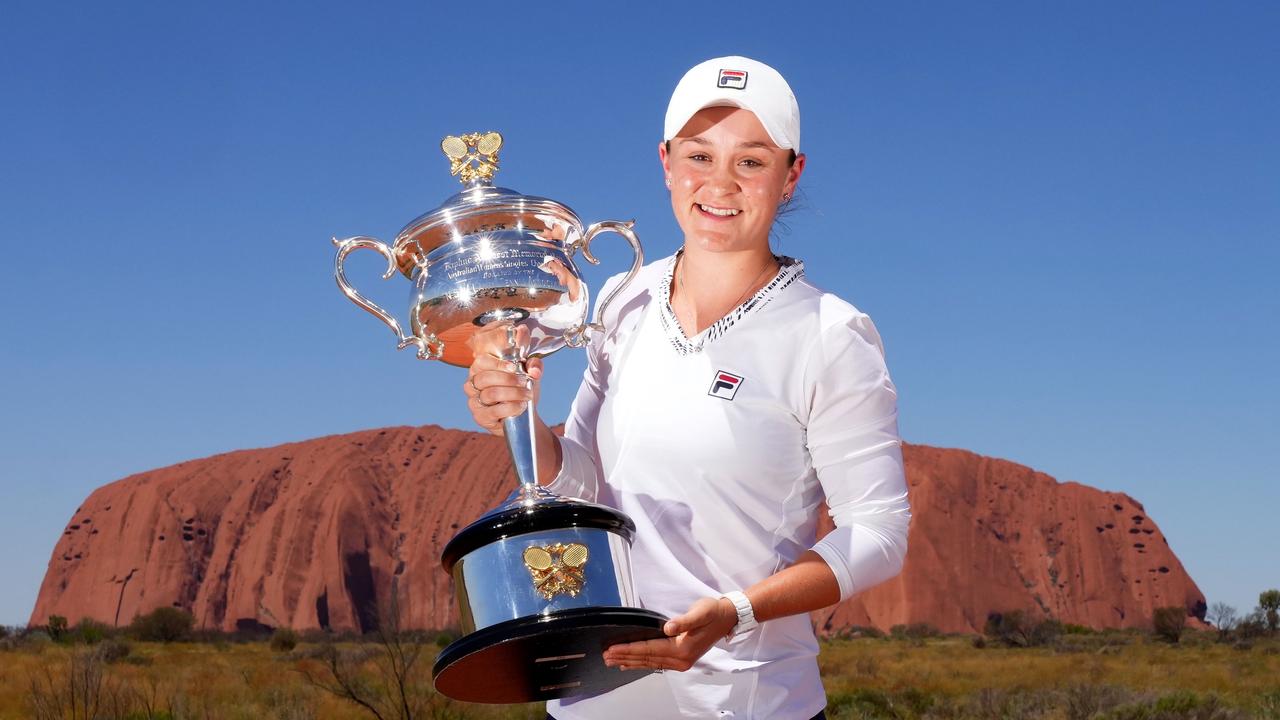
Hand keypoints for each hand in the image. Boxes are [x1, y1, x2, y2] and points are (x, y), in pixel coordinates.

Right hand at [463, 352, 542, 436]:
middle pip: (485, 378)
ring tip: (527, 395)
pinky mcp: (480, 417)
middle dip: (508, 379)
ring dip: (513, 394)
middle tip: (524, 381)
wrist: (523, 416)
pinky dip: (510, 408)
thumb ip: (534, 365)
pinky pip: (494, 411)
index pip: (481, 361)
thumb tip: (535, 371)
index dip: (497, 363)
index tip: (514, 367)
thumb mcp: (529, 374)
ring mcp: (475, 402)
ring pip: (491, 394)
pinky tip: (520, 406)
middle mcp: (473, 384)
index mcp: (480, 369)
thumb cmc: (520, 390)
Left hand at [602, 597, 737, 671]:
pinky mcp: (681, 659)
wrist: (727, 618)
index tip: (612, 649)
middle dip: (625, 657)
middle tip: (606, 656)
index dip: (629, 649)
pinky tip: (630, 664)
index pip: (649, 649)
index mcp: (682, 649)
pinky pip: (656, 663)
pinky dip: (641, 663)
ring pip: (650, 663)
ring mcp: (681, 662)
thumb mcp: (700, 612)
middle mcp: (681, 659)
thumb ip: (684, 621)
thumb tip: (668, 628)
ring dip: (630, 662)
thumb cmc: (713, 612)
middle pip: (647, 659)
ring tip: (613, 661)